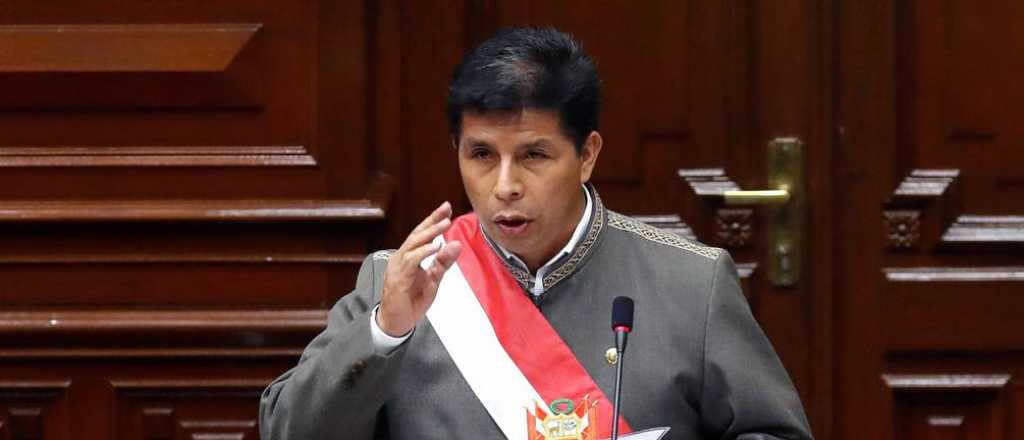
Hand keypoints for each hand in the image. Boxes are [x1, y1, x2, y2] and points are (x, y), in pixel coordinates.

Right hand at [376, 201, 462, 336]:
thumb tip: (456, 244)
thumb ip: (443, 262)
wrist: (397, 323)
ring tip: (444, 225)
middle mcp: (401, 257)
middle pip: (417, 234)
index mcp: (409, 256)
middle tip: (446, 210)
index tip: (447, 207)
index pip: (422, 234)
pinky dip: (422, 253)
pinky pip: (411, 262)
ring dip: (430, 234)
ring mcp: (398, 267)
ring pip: (414, 245)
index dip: (433, 219)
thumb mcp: (433, 279)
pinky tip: (434, 247)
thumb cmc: (412, 300)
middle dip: (432, 221)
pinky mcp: (398, 279)